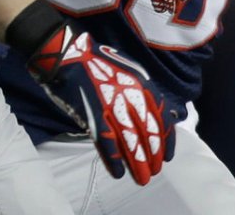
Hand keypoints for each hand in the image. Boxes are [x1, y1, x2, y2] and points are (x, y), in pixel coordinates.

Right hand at [28, 22, 175, 183]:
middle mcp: (130, 95)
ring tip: (141, 179)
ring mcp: (112, 106)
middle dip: (153, 156)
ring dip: (138, 164)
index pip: (161, 117)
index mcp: (141, 83)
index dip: (166, 140)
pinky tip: (119, 172)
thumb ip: (139, 92)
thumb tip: (151, 116)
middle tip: (153, 172)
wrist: (67, 55)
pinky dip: (114, 160)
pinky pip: (108, 142)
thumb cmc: (96, 62)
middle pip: (148, 133)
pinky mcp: (93, 115)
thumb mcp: (127, 71)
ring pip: (131, 142)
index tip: (167, 156)